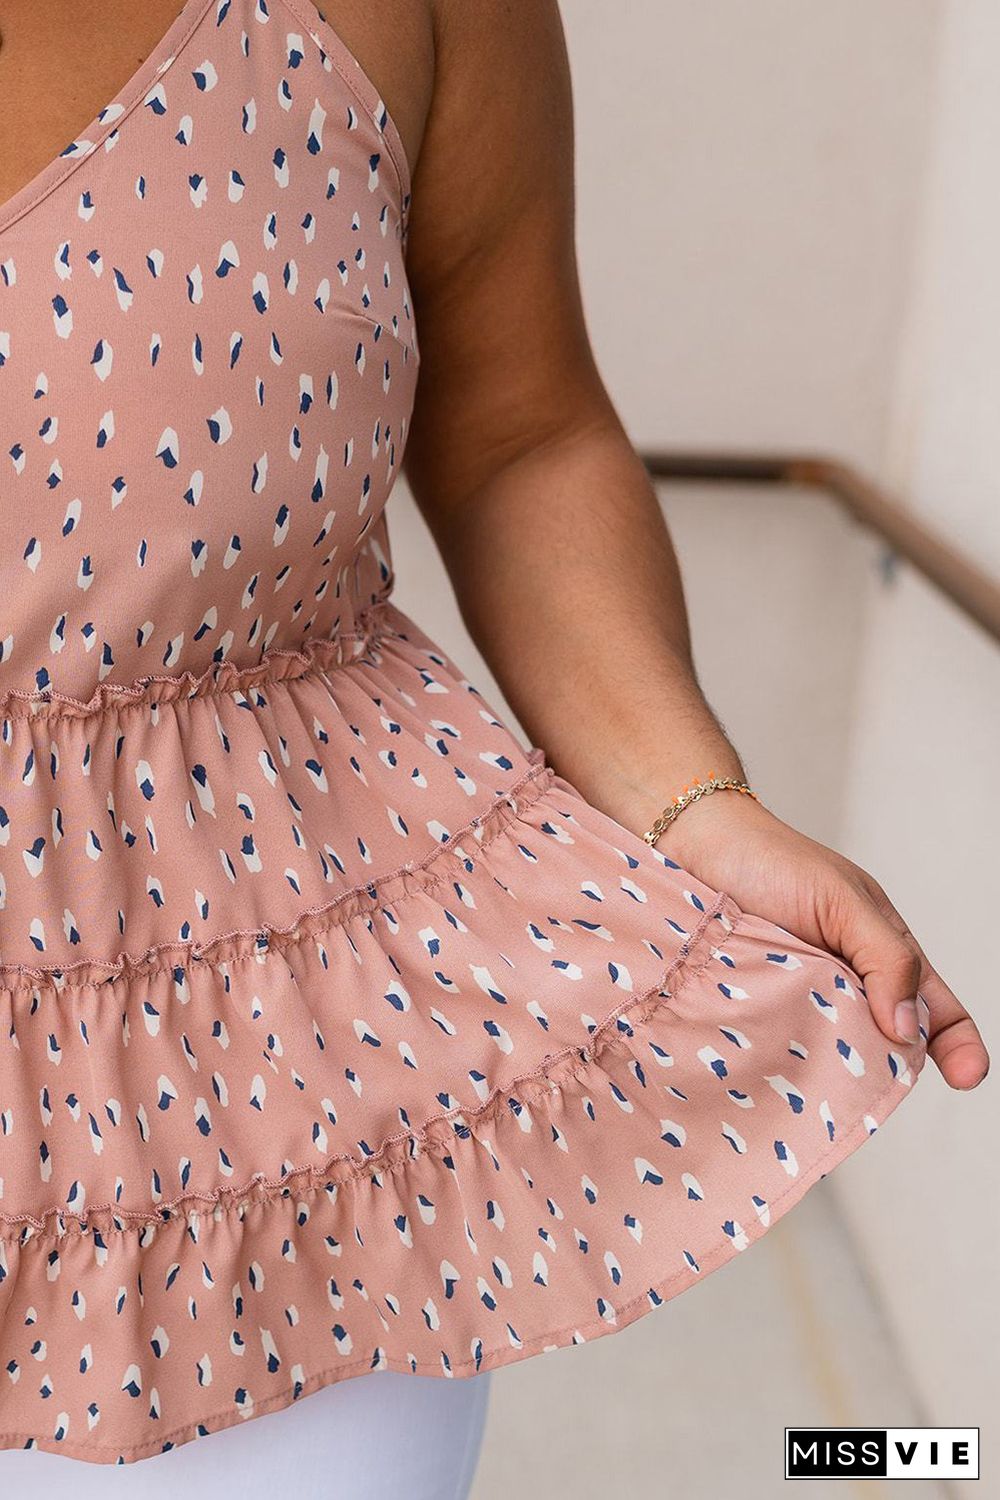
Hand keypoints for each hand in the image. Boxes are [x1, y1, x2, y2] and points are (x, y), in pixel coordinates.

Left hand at [654, 789, 988, 1091]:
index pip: (934, 1011)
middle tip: (871, 1077)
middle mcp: (844, 987)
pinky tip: (778, 1077)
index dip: (958, 1046)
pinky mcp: (754, 1016)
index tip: (967, 1077)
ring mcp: (798, 1006)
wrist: (693, 845)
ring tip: (822, 1080)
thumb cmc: (773, 861)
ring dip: (832, 1074)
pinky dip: (781, 1065)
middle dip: (886, 1072)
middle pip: (884, 1049)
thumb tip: (906, 1027)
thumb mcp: (843, 900)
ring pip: (830, 1059)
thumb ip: (886, 957)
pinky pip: (777, 1051)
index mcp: (879, 956)